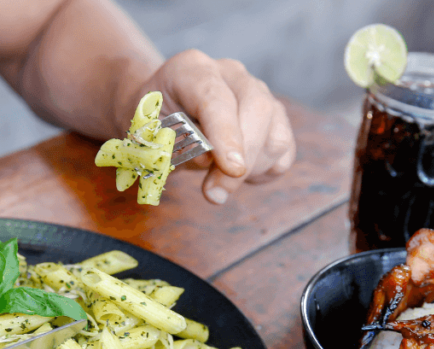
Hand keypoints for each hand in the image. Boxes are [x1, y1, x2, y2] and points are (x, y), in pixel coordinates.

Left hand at [130, 49, 296, 204]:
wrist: (165, 113)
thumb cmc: (155, 124)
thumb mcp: (149, 135)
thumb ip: (174, 144)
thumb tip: (208, 159)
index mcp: (192, 70)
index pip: (216, 97)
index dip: (226, 134)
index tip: (233, 169)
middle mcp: (231, 74)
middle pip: (258, 109)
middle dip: (244, 159)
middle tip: (216, 194)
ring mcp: (258, 92)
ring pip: (276, 134)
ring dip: (252, 170)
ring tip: (217, 182)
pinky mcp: (275, 116)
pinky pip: (283, 151)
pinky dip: (264, 171)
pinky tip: (236, 174)